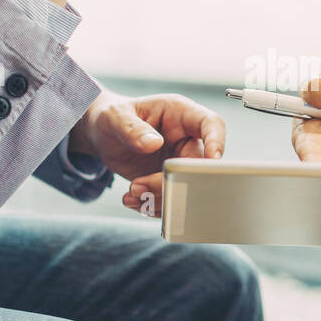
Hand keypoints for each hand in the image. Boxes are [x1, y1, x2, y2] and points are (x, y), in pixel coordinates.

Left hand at [69, 91, 224, 216]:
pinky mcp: (169, 182)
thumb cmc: (113, 117)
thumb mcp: (115, 117)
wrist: (103, 135)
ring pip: (186, 188)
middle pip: (197, 165)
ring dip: (159, 198)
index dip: (217, 141)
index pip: (211, 124)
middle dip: (172, 181)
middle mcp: (185, 140)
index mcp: (180, 114)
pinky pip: (171, 200)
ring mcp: (179, 162)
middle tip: (140, 185)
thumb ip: (131, 128)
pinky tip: (131, 199)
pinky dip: (151, 206)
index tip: (212, 159)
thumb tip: (153, 143)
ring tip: (132, 193)